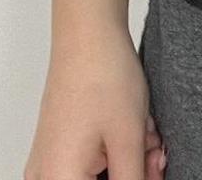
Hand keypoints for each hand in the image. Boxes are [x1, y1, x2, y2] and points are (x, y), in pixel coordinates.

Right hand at [24, 26, 165, 178]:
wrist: (88, 35)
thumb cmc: (102, 78)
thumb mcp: (129, 139)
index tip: (152, 171)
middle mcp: (45, 177)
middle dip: (134, 174)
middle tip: (156, 154)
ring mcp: (49, 162)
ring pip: (98, 177)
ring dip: (128, 163)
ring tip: (146, 135)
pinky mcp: (58, 148)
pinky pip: (90, 164)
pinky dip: (116, 153)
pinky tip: (134, 131)